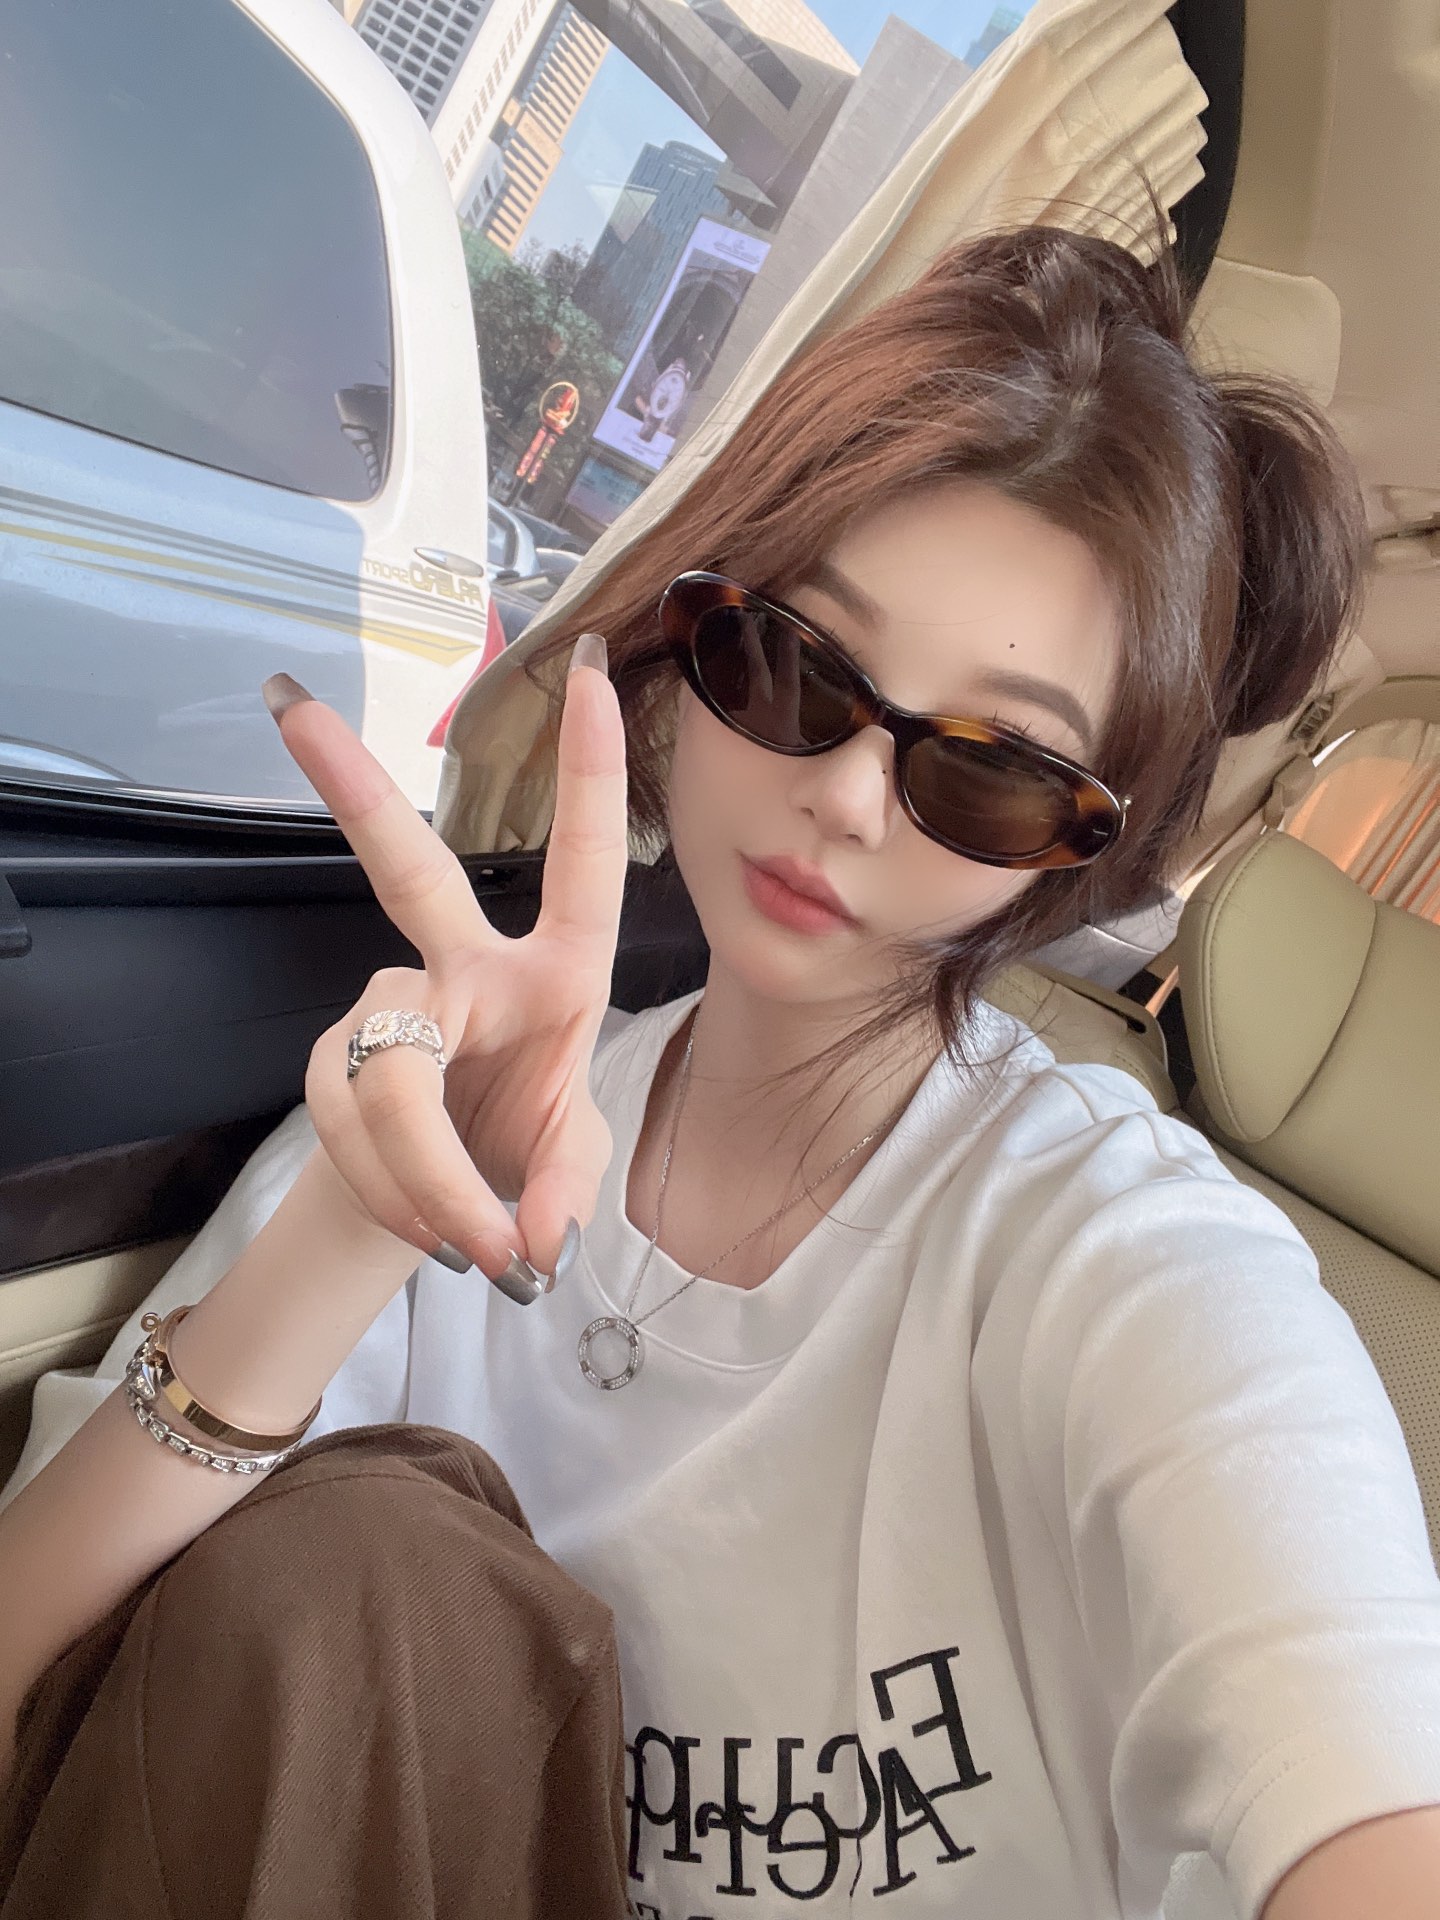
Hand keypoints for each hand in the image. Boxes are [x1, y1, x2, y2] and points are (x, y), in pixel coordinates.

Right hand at [262, 635, 626, 1285]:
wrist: (451, 1205)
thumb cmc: (525, 1150)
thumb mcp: (571, 1165)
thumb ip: (566, 1191)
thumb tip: (532, 1239)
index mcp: (560, 971)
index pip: (583, 861)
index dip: (590, 771)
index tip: (585, 669)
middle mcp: (471, 965)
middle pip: (405, 872)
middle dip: (354, 787)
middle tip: (289, 705)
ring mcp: (393, 1005)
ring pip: (390, 1078)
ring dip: (431, 1179)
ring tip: (475, 1246)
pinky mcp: (336, 1057)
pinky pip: (355, 1127)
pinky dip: (400, 1197)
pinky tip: (427, 1227)